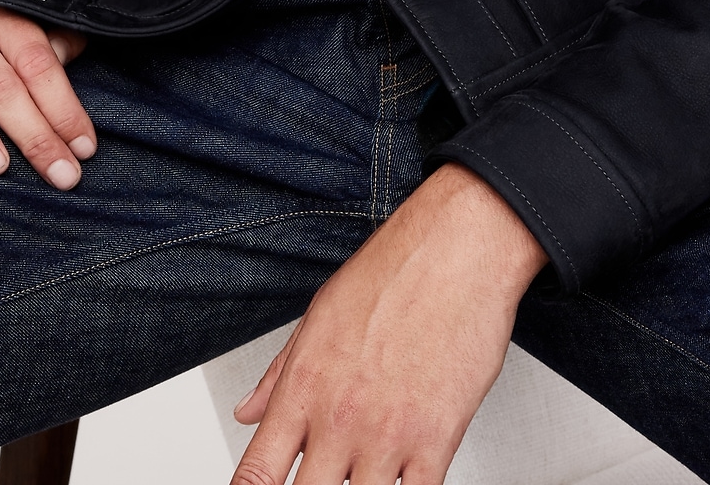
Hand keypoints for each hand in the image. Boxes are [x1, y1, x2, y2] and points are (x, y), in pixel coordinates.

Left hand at [232, 162, 546, 484]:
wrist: (461, 247)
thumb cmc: (395, 270)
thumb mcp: (321, 314)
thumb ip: (280, 373)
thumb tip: (248, 412)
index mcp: (304, 387)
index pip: (256, 476)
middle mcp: (339, 419)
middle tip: (325, 474)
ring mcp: (387, 436)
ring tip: (364, 471)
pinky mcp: (436, 442)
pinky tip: (402, 477)